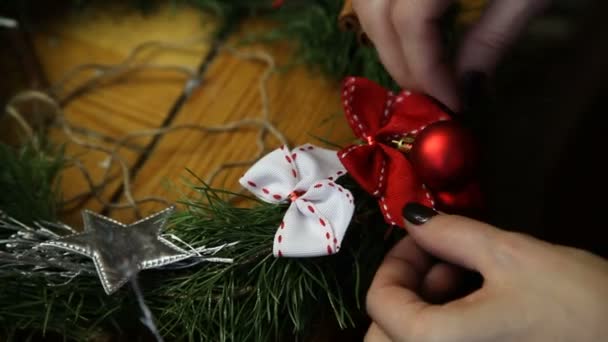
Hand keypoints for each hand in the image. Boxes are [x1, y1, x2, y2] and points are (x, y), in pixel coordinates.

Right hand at [352, 0, 548, 109]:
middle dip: (400, 62)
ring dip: (386, 41)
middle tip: (430, 95)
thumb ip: (493, 36)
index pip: (410, 21)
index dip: (425, 69)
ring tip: (420, 69)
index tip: (449, 103)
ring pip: (366, 1)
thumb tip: (464, 88)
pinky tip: (406, 32)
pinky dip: (383, 15)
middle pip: (377, 13)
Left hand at [365, 203, 607, 341]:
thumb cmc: (579, 304)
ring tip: (467, 279)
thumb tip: (412, 219)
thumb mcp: (510, 255)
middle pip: (386, 331)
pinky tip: (476, 303)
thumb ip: (449, 233)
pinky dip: (442, 325)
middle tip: (447, 261)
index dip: (396, 262)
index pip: (379, 304)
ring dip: (424, 305)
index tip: (423, 239)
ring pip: (411, 341)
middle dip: (409, 286)